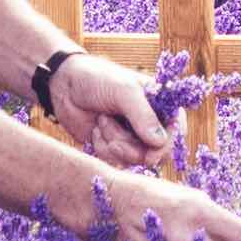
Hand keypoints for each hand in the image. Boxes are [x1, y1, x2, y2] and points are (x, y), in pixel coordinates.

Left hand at [45, 50, 175, 168]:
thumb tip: (160, 142)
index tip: (151, 152)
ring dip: (115, 143)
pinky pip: (116, 161)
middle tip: (116, 142)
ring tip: (102, 121)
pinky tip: (96, 130)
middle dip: (133, 149)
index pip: (176, 131)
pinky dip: (103, 148)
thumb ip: (142, 115)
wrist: (64, 85)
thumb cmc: (97, 79)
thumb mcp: (122, 91)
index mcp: (161, 104)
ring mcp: (132, 137)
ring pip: (134, 158)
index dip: (166, 145)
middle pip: (157, 153)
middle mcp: (150, 123)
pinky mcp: (114, 147)